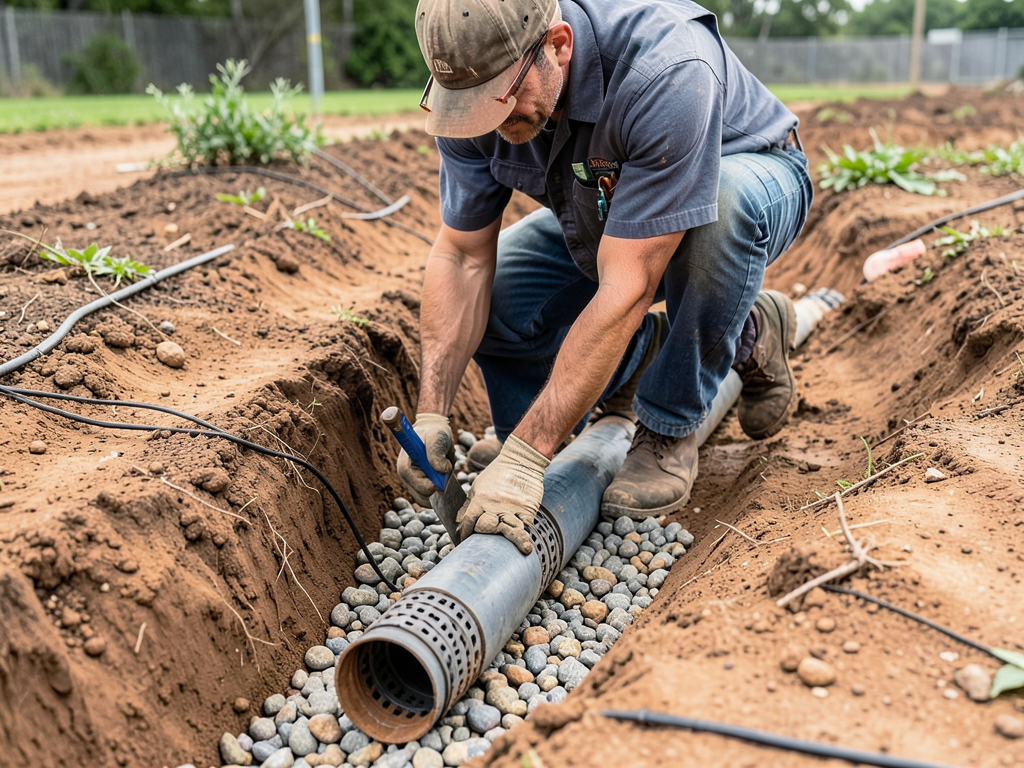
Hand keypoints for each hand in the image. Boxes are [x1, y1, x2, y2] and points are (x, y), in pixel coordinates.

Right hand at [396, 413, 453, 505]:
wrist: (435, 431)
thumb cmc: (434, 432)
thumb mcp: (436, 438)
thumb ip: (436, 453)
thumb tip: (443, 470)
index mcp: (405, 465)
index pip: (416, 484)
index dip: (430, 483)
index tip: (442, 473)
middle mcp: (406, 476)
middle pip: (421, 495)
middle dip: (437, 486)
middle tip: (444, 469)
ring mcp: (412, 482)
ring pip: (426, 499)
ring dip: (439, 489)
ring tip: (443, 472)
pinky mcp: (420, 485)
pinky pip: (429, 497)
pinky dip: (439, 492)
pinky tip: (443, 479)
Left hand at [456, 435, 549, 554]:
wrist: (521, 461)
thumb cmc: (497, 473)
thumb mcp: (478, 486)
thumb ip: (468, 505)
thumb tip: (458, 523)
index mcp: (480, 499)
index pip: (469, 521)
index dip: (465, 532)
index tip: (464, 539)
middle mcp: (495, 506)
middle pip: (487, 528)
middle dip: (483, 537)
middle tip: (484, 545)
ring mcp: (512, 508)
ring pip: (510, 530)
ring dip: (514, 541)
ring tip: (522, 550)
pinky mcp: (527, 509)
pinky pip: (525, 525)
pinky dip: (525, 534)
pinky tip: (526, 545)